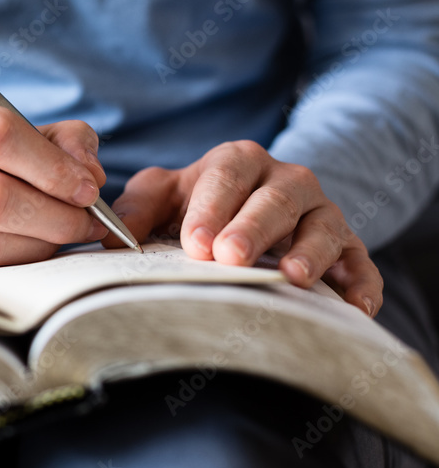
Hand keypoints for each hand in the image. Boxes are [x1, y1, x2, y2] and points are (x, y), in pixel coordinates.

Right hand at [0, 82, 108, 268]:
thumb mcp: (2, 123)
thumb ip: (59, 139)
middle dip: (53, 216)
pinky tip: (29, 248)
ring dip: (36, 245)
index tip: (88, 188)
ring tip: (63, 236)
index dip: (52, 167)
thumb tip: (90, 176)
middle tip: (86, 222)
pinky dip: (10, 261)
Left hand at [108, 140, 382, 315]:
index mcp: (238, 162)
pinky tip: (353, 304)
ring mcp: (321, 213)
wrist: (251, 209)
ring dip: (309, 252)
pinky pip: (360, 261)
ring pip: (322, 226)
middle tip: (229, 258)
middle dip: (253, 227)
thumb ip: (137, 208)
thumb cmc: (200, 206)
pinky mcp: (346, 246)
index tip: (194, 242)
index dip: (211, 207)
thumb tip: (107, 234)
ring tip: (291, 277)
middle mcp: (286, 180)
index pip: (226, 177)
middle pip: (276, 198)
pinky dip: (360, 281)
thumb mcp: (165, 196)